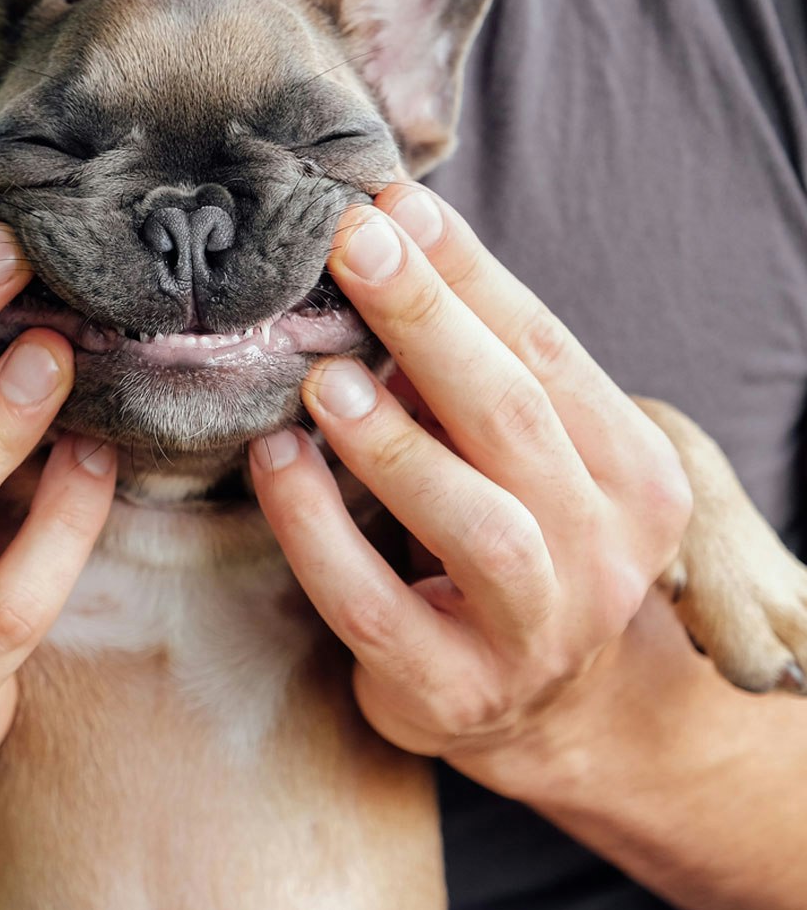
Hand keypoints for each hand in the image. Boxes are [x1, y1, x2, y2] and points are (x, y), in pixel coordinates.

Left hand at [249, 184, 692, 773]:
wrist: (538, 704)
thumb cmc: (516, 541)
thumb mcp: (521, 454)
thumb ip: (473, 370)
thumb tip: (391, 239)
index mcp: (634, 474)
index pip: (549, 353)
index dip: (469, 276)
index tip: (396, 205)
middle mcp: (605, 553)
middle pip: (516, 418)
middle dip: (429, 323)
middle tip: (353, 246)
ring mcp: (537, 633)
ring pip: (476, 524)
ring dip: (393, 441)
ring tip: (322, 378)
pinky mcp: (453, 693)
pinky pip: (375, 607)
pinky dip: (318, 531)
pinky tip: (276, 463)